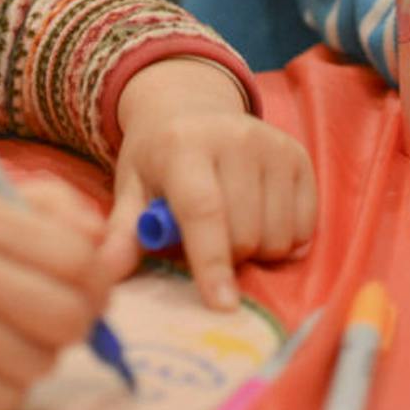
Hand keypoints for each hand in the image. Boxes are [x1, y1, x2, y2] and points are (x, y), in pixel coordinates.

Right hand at [0, 180, 108, 409]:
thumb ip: (55, 209)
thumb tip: (113, 249)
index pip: (78, 259)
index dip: (97, 275)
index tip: (88, 280)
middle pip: (73, 316)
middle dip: (77, 317)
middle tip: (53, 310)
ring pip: (48, 360)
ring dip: (38, 349)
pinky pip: (16, 394)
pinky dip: (6, 380)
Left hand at [99, 59, 316, 309]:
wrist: (191, 104)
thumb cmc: (157, 156)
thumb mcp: (131, 185)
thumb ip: (122, 230)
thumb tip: (103, 271)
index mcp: (184, 146)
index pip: (204, 210)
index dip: (212, 262)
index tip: (222, 306)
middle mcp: (235, 138)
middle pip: (245, 232)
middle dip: (227, 257)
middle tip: (206, 241)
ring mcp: (272, 144)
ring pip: (278, 235)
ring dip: (257, 251)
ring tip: (231, 227)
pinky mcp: (298, 155)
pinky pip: (306, 225)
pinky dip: (285, 239)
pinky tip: (260, 219)